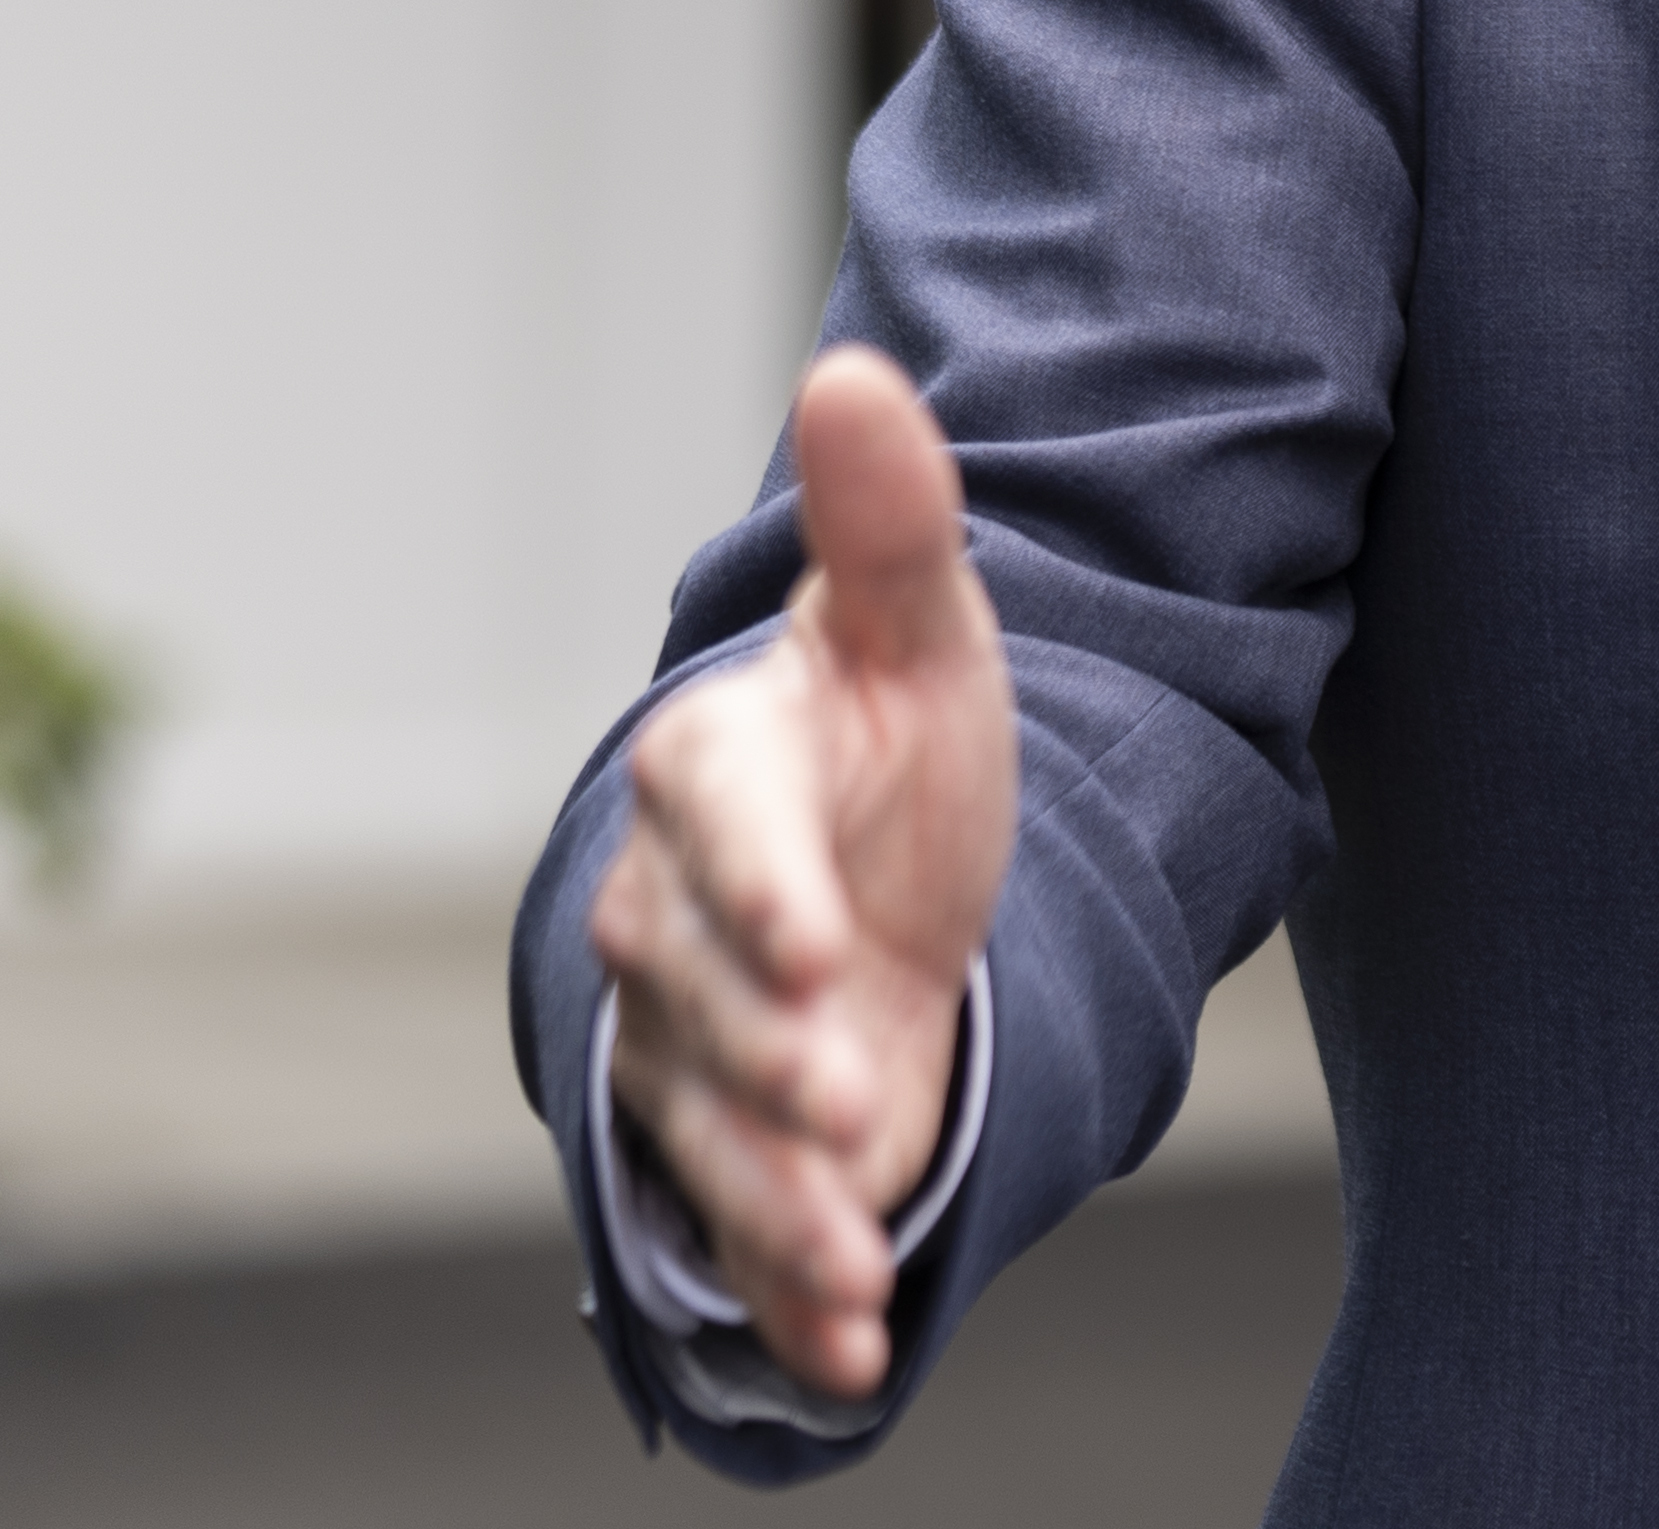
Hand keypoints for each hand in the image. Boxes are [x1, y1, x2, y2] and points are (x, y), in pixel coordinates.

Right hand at [590, 346, 1016, 1396]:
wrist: (883, 873)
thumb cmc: (894, 743)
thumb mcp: (924, 632)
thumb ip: (892, 520)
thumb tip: (853, 367)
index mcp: (716, 779)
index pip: (719, 833)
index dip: (765, 893)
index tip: (828, 948)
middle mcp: (673, 921)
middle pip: (706, 997)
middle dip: (776, 1056)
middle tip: (856, 1096)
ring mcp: (688, 1044)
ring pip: (711, 1128)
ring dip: (779, 1197)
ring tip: (858, 1248)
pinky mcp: (727, 1144)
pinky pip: (741, 1225)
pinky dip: (792, 1292)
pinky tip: (851, 1352)